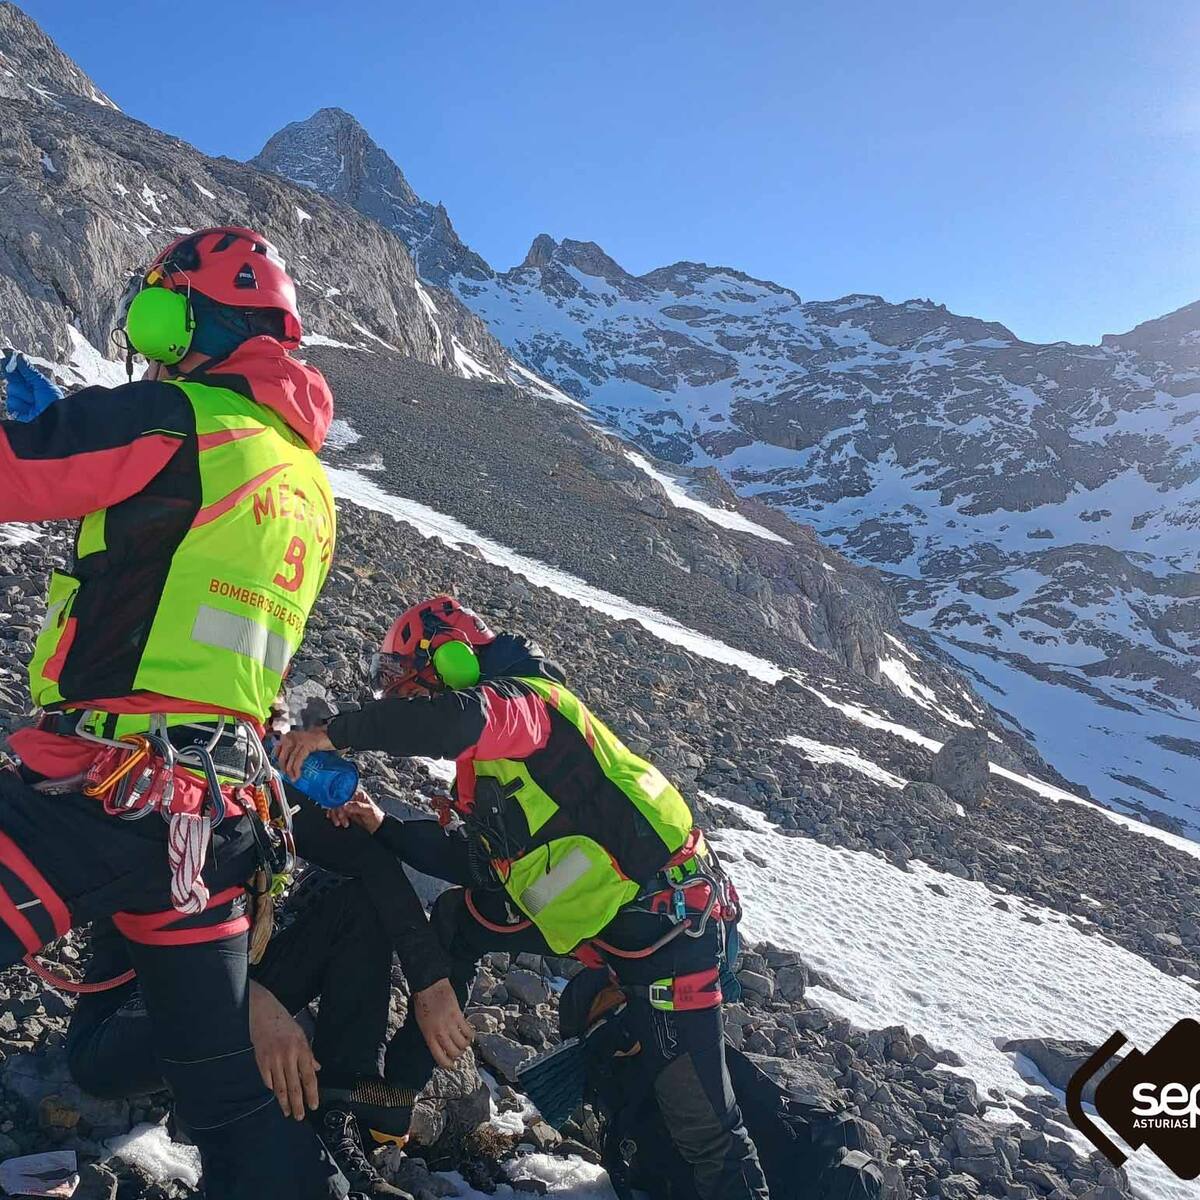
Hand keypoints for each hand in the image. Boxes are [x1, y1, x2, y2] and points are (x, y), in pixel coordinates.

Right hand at [2, 349, 62, 421]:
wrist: (55, 421)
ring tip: (35, 403)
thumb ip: (29, 371)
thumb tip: (19, 356)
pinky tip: (29, 411)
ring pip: (11, 392)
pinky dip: (20, 407)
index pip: (17, 371)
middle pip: (12, 380)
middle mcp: (26, 391)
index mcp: (33, 382)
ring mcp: (21, 401)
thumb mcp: (43, 384)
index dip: (10, 365)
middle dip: (21, 385)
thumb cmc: (54, 402)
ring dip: (24, 397)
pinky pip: (10, 404)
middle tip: (32, 392)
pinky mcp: (17, 412)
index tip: (6, 358)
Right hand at [249, 981, 319, 1119]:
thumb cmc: (284, 1024)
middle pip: (295, 1086)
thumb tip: (317, 1069)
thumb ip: (309, 1055)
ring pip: (281, 1087)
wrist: (263, 1013)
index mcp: (302, 1049)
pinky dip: (272, 1089)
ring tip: (288, 1112)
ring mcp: (274, 1060)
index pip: (309, 1077)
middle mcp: (289, 1057)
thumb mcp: (302, 1036)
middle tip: (300, 1116)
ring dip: (285, 1102)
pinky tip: (276, 1096)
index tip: (313, 1105)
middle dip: (298, 1104)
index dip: (312, 1093)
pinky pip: (268, 1081)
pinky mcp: (261, 1062)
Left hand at [277, 726, 334, 780]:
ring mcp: (300, 740)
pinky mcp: (307, 744)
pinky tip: (298, 774)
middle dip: (283, 766)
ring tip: (292, 777)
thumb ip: (298, 748)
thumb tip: (291, 760)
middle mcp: (295, 736)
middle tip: (285, 774)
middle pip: (283, 753)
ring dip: (290, 770)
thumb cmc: (322, 739)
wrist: (334, 734)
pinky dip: (297, 768)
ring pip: (290, 757)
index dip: (277, 757)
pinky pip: (298, 759)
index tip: (277, 765)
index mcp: (293, 734)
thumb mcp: (306, 743)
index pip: (279, 746)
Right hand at [325, 789, 384, 832]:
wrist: (376, 828)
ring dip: (335, 815)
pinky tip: (335, 821)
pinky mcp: (345, 813)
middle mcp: (351, 799)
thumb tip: (345, 805)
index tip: (340, 809)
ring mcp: (347, 806)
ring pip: (335, 807)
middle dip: (338, 811)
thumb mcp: (369, 811)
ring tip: (340, 823)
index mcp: (358, 794)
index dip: (340, 801)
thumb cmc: (376, 817)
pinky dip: (333, 816)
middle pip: (337, 801)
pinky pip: (335, 813)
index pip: (344, 794)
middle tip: (343, 819)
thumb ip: (358, 807)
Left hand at [413, 978, 472, 1069]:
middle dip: (458, 1054)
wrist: (429, 987)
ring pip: (463, 1043)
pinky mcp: (458, 1015)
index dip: (448, 1065)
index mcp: (429, 1036)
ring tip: (464, 1041)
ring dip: (465, 1045)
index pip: (440, 1058)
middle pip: (454, 1052)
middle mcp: (440, 1033)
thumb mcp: (422, 1025)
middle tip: (459, 1050)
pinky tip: (469, 1033)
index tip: (452, 1065)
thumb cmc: (423, 1005)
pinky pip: (468, 1031)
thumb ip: (431, 1037)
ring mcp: (449, 1024)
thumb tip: (441, 1048)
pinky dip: (470, 1034)